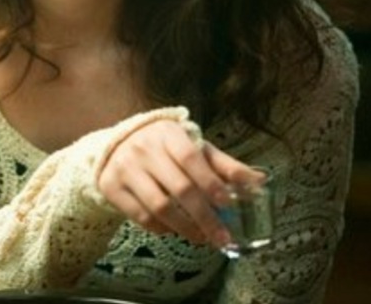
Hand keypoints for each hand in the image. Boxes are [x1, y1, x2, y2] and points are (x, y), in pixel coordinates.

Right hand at [96, 120, 263, 247]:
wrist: (117, 145)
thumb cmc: (166, 147)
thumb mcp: (193, 147)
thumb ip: (225, 165)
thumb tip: (260, 181)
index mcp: (167, 133)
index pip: (191, 158)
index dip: (211, 183)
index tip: (229, 205)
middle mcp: (142, 148)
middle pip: (179, 188)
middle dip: (205, 217)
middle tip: (223, 237)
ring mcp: (124, 167)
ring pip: (159, 207)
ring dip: (185, 228)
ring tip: (202, 238)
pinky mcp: (110, 186)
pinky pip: (140, 216)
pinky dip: (161, 228)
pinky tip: (174, 229)